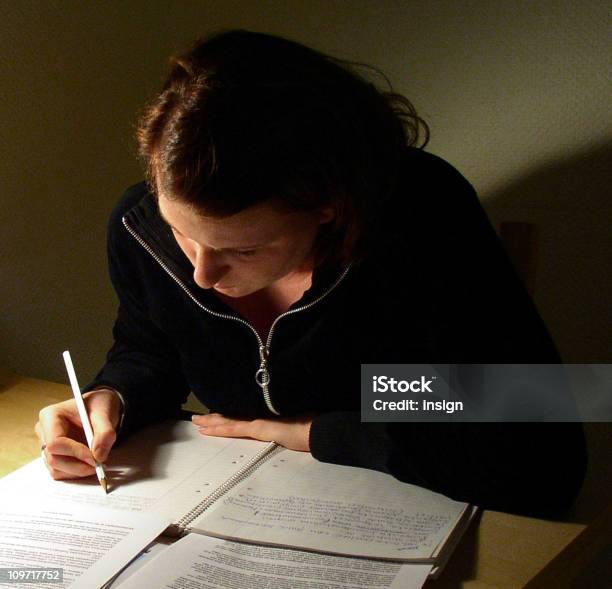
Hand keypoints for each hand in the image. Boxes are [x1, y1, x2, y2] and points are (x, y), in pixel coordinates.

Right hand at [34, 389, 121, 479]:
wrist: (99, 409)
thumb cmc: (98, 405)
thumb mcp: (105, 412)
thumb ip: (105, 432)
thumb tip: (99, 456)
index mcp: (50, 416)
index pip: (55, 442)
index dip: (75, 453)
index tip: (95, 458)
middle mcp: (44, 432)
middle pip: (53, 459)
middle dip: (78, 466)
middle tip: (99, 466)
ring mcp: (47, 445)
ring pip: (56, 469)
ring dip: (78, 471)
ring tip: (97, 463)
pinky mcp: (54, 456)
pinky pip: (60, 472)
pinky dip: (76, 472)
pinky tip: (90, 464)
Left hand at [192, 413, 312, 451]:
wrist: (314, 429)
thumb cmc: (307, 428)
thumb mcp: (292, 428)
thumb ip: (283, 426)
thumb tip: (283, 428)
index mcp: (265, 417)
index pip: (240, 418)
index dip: (225, 416)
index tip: (213, 415)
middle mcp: (258, 416)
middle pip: (231, 417)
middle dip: (213, 418)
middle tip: (197, 418)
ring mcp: (257, 421)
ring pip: (228, 422)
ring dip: (211, 422)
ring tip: (196, 423)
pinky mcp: (257, 427)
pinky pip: (233, 429)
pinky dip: (219, 429)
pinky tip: (207, 429)